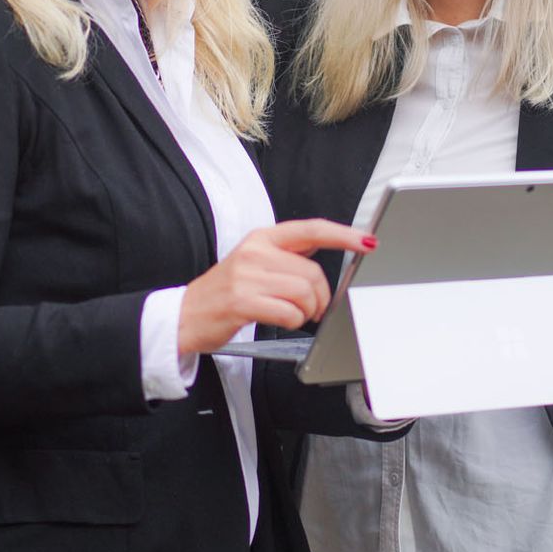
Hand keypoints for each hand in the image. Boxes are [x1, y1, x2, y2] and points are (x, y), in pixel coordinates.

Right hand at [178, 219, 374, 355]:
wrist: (185, 315)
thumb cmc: (225, 293)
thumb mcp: (254, 262)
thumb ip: (286, 257)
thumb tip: (326, 256)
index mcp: (262, 238)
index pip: (311, 229)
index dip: (343, 235)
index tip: (367, 241)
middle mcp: (255, 252)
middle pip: (312, 271)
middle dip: (320, 296)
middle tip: (312, 309)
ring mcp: (247, 276)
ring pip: (303, 292)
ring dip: (306, 311)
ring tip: (294, 315)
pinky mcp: (242, 301)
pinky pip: (288, 312)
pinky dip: (292, 322)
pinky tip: (281, 321)